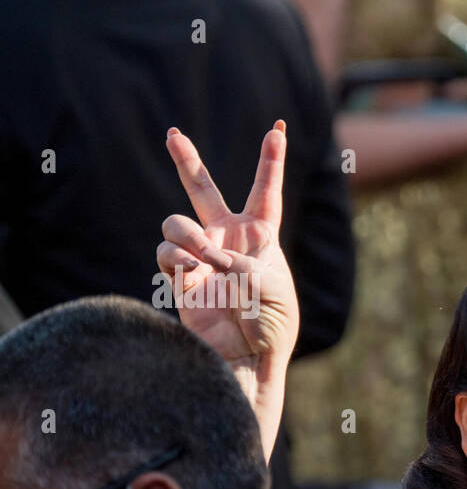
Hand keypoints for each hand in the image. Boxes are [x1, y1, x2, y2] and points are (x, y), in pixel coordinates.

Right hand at [156, 122, 299, 376]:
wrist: (248, 358)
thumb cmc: (273, 325)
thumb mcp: (274, 290)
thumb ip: (246, 266)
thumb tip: (210, 257)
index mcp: (261, 239)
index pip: (266, 193)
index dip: (270, 162)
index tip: (276, 130)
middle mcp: (228, 241)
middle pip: (204, 192)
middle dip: (187, 162)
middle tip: (172, 134)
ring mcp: (201, 258)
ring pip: (176, 223)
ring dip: (188, 236)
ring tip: (205, 259)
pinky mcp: (180, 279)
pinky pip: (167, 254)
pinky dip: (178, 260)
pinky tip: (192, 273)